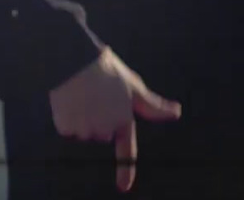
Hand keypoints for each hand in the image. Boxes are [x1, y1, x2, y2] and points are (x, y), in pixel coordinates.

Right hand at [48, 46, 182, 192]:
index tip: (124, 188)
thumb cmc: (108, 69)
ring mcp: (85, 128)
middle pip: (101, 134)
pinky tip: (71, 98)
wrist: (77, 57)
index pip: (126, 149)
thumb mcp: (133, 85)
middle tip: (97, 96)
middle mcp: (105, 128)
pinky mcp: (66, 126)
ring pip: (83, 132)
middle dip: (99, 119)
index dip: (125, 170)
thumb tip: (177, 112)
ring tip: (83, 94)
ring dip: (82, 117)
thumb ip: (152, 105)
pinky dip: (67, 115)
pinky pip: (67, 128)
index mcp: (123, 118)